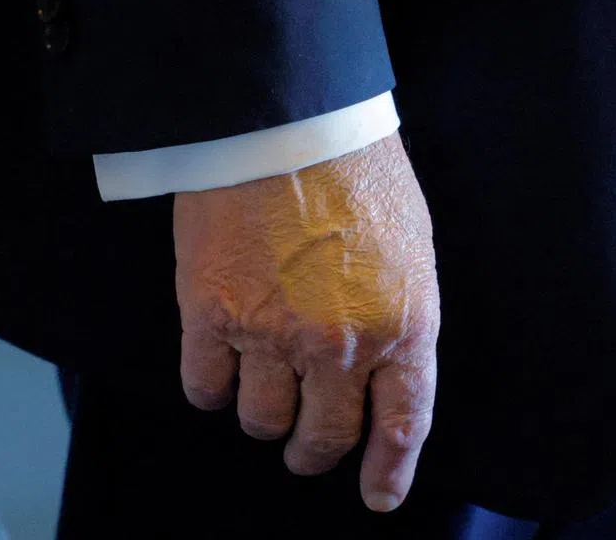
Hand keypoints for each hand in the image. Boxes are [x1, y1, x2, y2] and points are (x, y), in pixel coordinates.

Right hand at [173, 133, 439, 511]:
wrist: (287, 120)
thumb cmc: (356, 172)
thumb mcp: (410, 248)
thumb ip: (400, 316)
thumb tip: (384, 367)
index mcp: (404, 324)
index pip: (403, 425)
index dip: (388, 471)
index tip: (378, 496)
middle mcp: (341, 345)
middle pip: (323, 437)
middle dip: (315, 453)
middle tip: (306, 448)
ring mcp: (274, 335)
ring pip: (261, 421)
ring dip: (264, 417)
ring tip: (264, 391)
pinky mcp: (212, 314)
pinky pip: (206, 388)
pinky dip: (212, 389)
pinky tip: (220, 368)